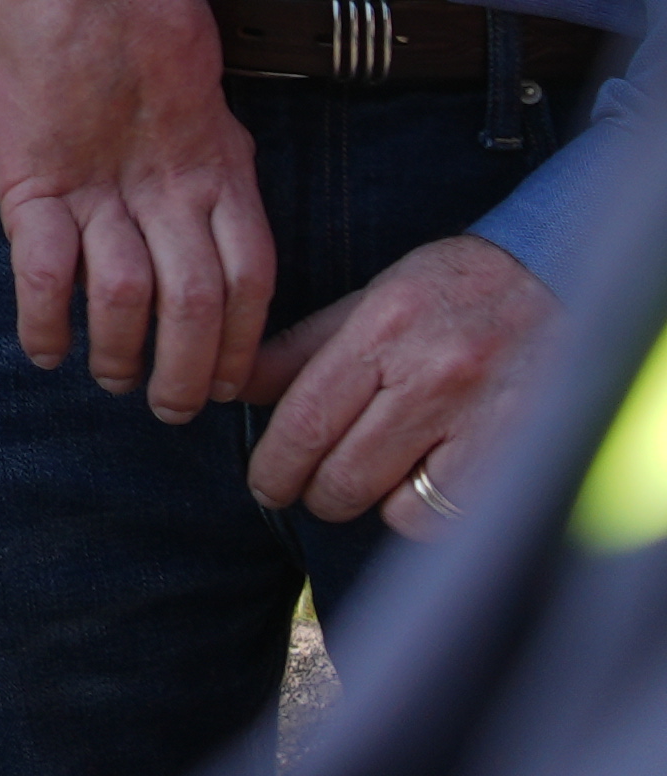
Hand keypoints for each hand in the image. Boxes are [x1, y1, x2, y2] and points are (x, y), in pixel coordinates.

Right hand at [0, 0, 273, 418]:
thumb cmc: (140, 30)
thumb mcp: (205, 105)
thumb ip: (214, 172)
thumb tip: (223, 237)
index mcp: (220, 173)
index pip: (252, 281)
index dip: (242, 342)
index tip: (227, 383)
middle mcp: (168, 189)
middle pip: (196, 304)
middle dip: (186, 371)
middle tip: (171, 410)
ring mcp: (98, 187)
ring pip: (127, 297)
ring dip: (120, 353)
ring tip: (110, 379)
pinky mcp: (34, 180)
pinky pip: (44, 270)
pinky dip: (45, 320)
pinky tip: (46, 348)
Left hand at [251, 236, 556, 530]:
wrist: (556, 282)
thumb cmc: (450, 291)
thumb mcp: (371, 299)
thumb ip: (303, 346)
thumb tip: (240, 391)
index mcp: (384, 328)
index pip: (306, 418)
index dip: (275, 466)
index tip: (263, 484)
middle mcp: (432, 377)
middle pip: (344, 473)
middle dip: (312, 493)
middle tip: (301, 491)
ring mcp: (480, 420)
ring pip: (394, 504)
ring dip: (368, 502)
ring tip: (365, 479)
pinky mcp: (517, 454)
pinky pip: (448, 514)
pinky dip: (423, 511)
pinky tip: (419, 483)